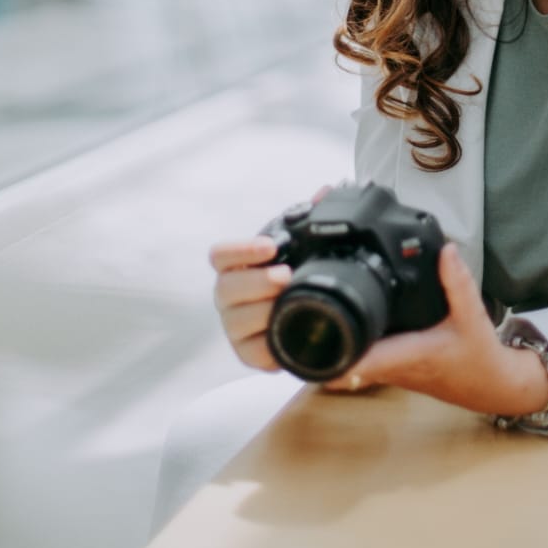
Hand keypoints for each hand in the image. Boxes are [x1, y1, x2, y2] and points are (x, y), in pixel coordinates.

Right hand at [209, 185, 329, 370]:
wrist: (305, 313)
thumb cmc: (294, 272)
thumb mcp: (300, 243)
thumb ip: (309, 217)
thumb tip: (327, 192)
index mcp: (236, 265)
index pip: (220, 255)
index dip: (240, 250)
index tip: (269, 246)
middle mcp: (229, 296)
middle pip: (224, 289)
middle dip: (256, 282)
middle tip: (285, 275)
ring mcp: (236, 326)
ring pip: (235, 322)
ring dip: (262, 312)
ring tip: (288, 302)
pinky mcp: (248, 353)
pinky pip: (251, 354)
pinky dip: (268, 347)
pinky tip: (288, 332)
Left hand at [323, 242, 547, 417]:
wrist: (490, 385)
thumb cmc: (479, 356)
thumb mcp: (472, 315)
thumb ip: (458, 282)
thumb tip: (446, 249)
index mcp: (406, 355)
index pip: (357, 361)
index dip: (327, 352)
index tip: (304, 334)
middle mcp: (391, 367)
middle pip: (340, 361)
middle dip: (315, 342)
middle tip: (291, 313)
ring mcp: (388, 370)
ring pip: (347, 360)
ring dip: (328, 343)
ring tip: (307, 313)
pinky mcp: (391, 367)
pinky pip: (361, 355)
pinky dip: (347, 342)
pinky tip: (340, 320)